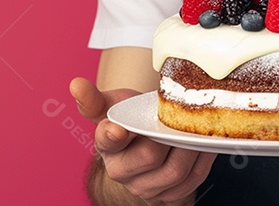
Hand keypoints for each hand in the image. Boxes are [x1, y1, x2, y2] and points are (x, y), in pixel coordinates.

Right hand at [70, 77, 216, 202]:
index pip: (108, 140)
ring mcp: (144, 188)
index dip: (113, 135)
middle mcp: (121, 171)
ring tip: (196, 129)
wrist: (146, 139)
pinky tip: (202, 144)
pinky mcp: (167, 196)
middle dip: (169, 136)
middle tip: (182, 118)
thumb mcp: (113, 104)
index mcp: (105, 144)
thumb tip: (75, 84)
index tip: (118, 128)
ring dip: (190, 148)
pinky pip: (191, 180)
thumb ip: (94, 97)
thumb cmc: (129, 119)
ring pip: (175, 171)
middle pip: (149, 155)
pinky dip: (201, 160)